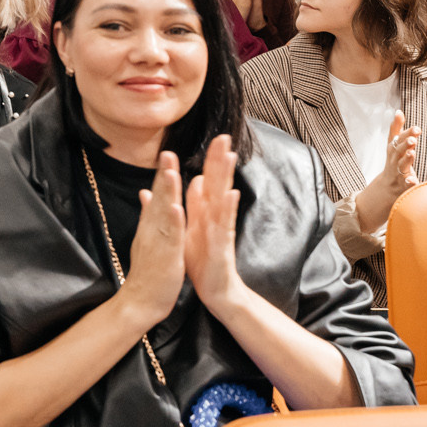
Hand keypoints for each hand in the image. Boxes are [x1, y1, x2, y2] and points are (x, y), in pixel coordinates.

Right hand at [115, 151, 186, 329]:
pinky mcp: (166, 256)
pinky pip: (170, 237)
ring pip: (163, 213)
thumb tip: (145, 193)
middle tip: (168, 152)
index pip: (157, 197)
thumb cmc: (148, 272)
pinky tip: (177, 208)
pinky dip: (173, 222)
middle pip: (159, 199)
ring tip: (172, 171)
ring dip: (168, 192)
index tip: (167, 155)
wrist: (139, 301)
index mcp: (150, 226)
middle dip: (164, 175)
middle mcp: (151, 230)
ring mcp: (157, 242)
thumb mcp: (147, 239)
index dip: (162, 175)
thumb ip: (147, 216)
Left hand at [182, 135, 246, 312]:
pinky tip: (231, 194)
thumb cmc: (204, 259)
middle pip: (220, 184)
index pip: (210, 180)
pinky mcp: (222, 246)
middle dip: (221, 160)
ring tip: (229, 157)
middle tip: (224, 136)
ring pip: (223, 199)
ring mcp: (221, 230)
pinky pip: (224, 225)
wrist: (216, 290)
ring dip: (226, 178)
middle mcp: (216, 218)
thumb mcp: (195, 226)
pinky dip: (227, 209)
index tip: (216, 136)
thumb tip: (197, 179)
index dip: (212, 159)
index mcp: (207, 212)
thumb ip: (197, 203)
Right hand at [353, 111, 420, 230]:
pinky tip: (414, 181)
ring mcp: (396, 175)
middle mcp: (393, 162)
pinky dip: (409, 183)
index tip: (407, 120)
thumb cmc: (392, 168)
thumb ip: (397, 130)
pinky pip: (405, 186)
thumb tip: (399, 111)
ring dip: (406, 158)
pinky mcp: (402, 188)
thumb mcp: (394, 149)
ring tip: (412, 151)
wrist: (382, 194)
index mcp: (392, 152)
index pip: (396, 138)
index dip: (401, 129)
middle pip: (398, 150)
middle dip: (405, 141)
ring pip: (400, 166)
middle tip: (414, 134)